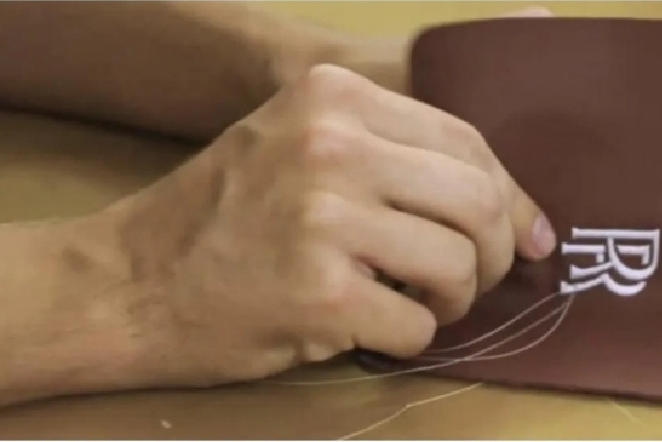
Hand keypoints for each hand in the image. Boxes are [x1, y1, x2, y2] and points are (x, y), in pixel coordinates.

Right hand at [109, 62, 555, 387]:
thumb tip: (513, 210)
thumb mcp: (300, 148)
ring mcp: (326, 220)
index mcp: (334, 97)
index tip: (530, 234)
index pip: (465, 140)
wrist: (131, 281)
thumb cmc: (224, 215)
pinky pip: (417, 324)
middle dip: (496, 252)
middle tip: (477, 278)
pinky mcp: (321, 295)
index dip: (510, 195)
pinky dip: (410, 336)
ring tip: (419, 302)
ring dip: (453, 298)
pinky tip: (373, 326)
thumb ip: (397, 159)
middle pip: (476, 201)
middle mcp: (333, 146)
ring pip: (458, 266)